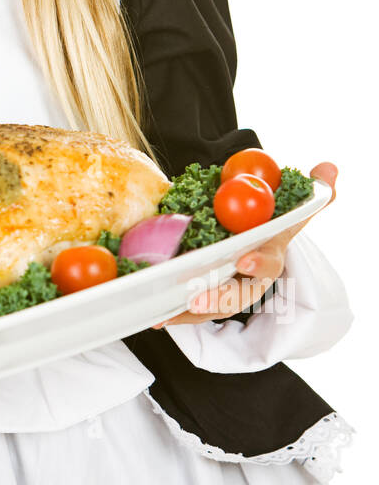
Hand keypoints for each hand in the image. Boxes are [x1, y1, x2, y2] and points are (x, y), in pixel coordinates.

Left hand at [151, 161, 337, 327]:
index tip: (243, 259)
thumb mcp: (288, 205)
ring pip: (212, 308)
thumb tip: (330, 168)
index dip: (258, 263)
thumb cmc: (268, 222)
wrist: (252, 237)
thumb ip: (310, 190)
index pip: (268, 263)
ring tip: (166, 314)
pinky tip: (154, 316)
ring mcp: (227, 292)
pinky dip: (173, 315)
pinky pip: (190, 311)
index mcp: (269, 256)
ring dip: (190, 313)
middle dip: (219, 298)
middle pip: (238, 295)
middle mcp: (249, 281)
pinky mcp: (205, 297)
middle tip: (196, 297)